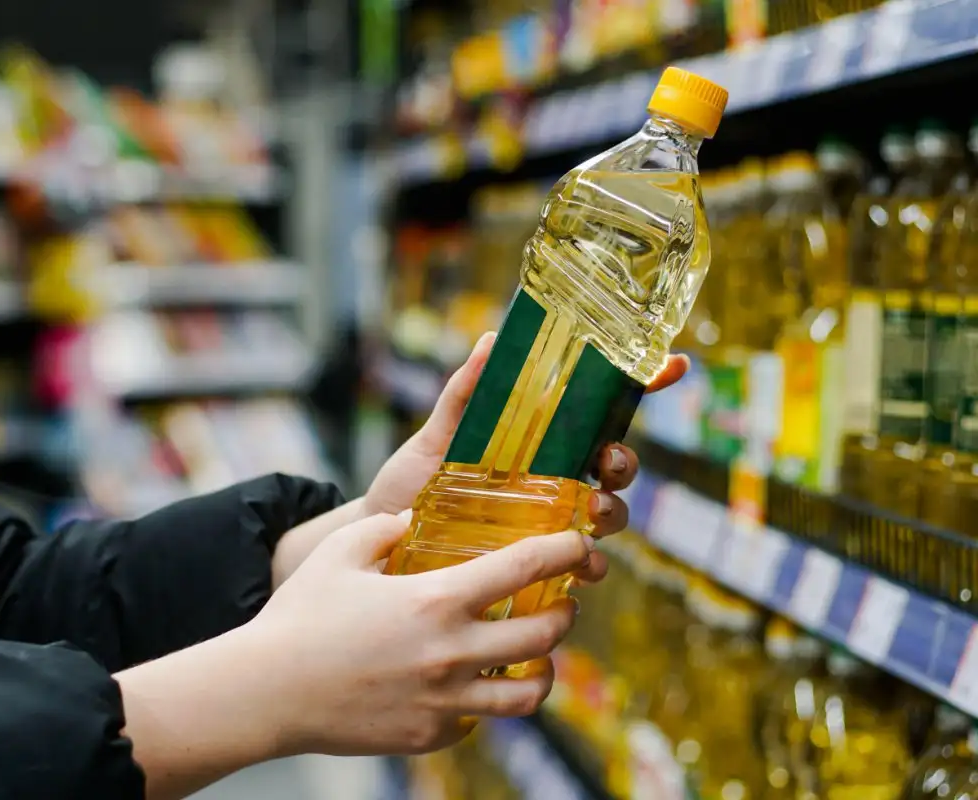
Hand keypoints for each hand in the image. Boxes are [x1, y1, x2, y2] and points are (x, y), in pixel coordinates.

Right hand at [249, 511, 599, 756]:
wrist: (268, 692)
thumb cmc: (300, 617)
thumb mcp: (340, 552)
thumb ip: (383, 528)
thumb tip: (411, 521)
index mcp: (436, 600)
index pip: (524, 568)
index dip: (565, 550)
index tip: (580, 544)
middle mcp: (452, 653)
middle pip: (545, 636)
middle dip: (564, 614)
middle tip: (560, 602)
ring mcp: (445, 701)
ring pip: (528, 694)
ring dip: (542, 669)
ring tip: (535, 656)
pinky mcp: (430, 735)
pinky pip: (479, 721)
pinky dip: (485, 702)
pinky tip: (471, 684)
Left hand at [364, 333, 687, 539]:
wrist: (378, 546)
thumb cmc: (411, 486)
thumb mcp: (434, 438)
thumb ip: (463, 395)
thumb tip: (488, 340)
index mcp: (539, 440)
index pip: (600, 410)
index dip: (643, 384)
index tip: (673, 363)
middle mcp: (554, 480)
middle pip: (615, 464)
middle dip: (625, 461)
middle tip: (608, 461)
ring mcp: (550, 523)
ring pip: (608, 514)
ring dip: (612, 511)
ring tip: (592, 511)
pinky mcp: (539, 565)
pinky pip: (583, 566)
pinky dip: (592, 565)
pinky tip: (582, 565)